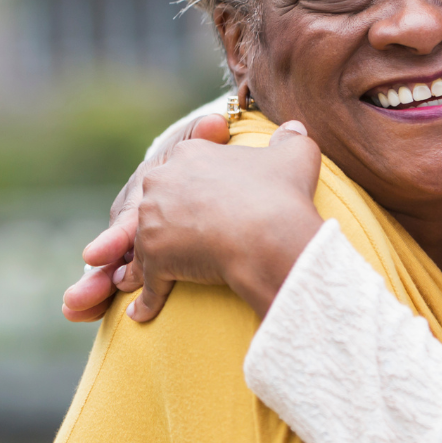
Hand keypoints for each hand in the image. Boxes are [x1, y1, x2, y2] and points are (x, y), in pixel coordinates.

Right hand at [61, 112, 229, 321]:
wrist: (194, 172)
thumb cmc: (195, 157)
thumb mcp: (199, 143)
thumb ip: (204, 135)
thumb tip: (215, 125)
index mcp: (144, 190)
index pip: (130, 217)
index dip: (116, 237)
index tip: (98, 254)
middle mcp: (132, 215)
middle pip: (113, 247)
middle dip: (98, 271)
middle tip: (77, 294)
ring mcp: (132, 238)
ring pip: (108, 265)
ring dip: (91, 286)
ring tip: (73, 307)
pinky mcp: (140, 257)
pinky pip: (118, 278)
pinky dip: (97, 298)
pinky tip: (78, 313)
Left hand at [123, 121, 323, 322]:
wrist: (269, 236)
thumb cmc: (281, 194)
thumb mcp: (297, 154)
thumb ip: (291, 138)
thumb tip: (294, 128)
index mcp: (190, 153)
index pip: (186, 168)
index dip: (198, 188)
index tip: (209, 205)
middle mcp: (163, 182)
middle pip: (160, 203)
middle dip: (168, 222)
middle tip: (187, 242)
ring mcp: (152, 221)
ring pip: (148, 244)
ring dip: (152, 263)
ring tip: (164, 280)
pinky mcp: (154, 259)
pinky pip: (147, 283)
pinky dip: (147, 299)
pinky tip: (144, 314)